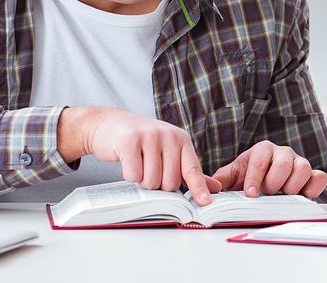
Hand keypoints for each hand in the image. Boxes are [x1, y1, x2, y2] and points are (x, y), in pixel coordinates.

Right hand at [57, 107, 220, 205]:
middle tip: (149, 168)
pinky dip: (129, 175)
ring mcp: (149, 137)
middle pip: (170, 182)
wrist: (110, 123)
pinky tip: (128, 160)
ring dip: (142, 180)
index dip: (199, 188)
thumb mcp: (168, 150)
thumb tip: (215, 187)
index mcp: (181, 139)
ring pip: (151, 182)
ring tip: (139, 163)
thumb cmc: (142, 140)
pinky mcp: (129, 141)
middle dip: (158, 184)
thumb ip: (189, 170)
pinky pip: (133, 175)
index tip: (205, 202)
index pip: (192, 169)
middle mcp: (168, 136)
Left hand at [211, 140, 326, 198]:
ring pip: (303, 167)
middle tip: (268, 194)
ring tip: (283, 195)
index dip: (255, 177)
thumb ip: (220, 180)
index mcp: (262, 150)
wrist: (266, 185)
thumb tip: (209, 187)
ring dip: (293, 185)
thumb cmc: (248, 179)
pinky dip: (313, 188)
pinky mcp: (312, 175)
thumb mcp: (231, 177)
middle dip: (274, 182)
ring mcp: (299, 163)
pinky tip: (302, 197)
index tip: (251, 194)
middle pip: (283, 162)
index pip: (260, 159)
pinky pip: (319, 177)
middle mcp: (282, 153)